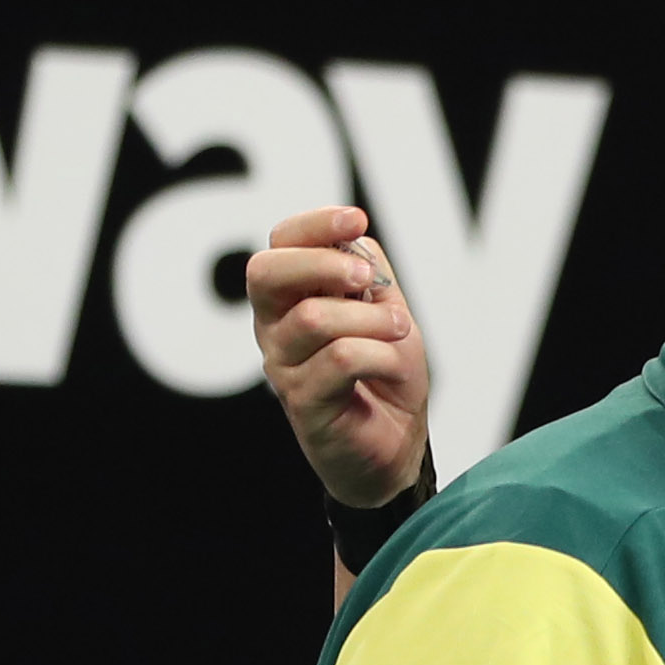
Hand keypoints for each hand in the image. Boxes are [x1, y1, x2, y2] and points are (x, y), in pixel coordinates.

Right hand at [247, 203, 431, 508]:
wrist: (397, 446)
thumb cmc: (385, 375)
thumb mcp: (385, 311)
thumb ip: (367, 272)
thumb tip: (351, 235)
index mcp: (290, 297)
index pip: (279, 244)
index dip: (314, 224)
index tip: (357, 218)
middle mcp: (274, 328)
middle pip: (265, 273)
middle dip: (323, 263)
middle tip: (367, 278)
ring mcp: (283, 366)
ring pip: (314, 317)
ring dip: (370, 319)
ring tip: (398, 331)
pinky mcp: (302, 402)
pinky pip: (339, 359)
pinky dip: (379, 355)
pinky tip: (393, 366)